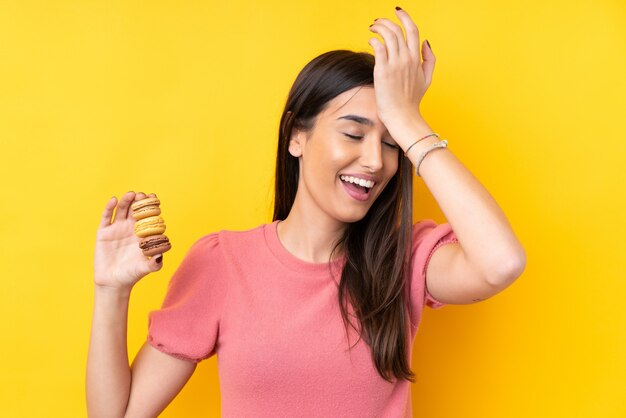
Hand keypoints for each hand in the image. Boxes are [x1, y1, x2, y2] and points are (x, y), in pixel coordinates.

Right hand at [93, 191, 163, 291]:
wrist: (113, 282)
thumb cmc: (132, 274)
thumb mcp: (145, 268)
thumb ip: (154, 263)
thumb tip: (160, 256)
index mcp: (143, 233)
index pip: (148, 215)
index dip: (151, 206)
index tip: (154, 198)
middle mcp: (130, 228)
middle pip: (135, 209)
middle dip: (139, 201)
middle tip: (142, 195)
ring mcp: (117, 228)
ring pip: (122, 210)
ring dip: (126, 201)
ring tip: (131, 194)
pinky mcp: (104, 232)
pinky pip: (106, 217)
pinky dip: (109, 207)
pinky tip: (114, 200)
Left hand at [367, 7, 434, 127]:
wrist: (402, 115)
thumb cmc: (412, 100)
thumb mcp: (427, 79)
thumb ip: (429, 59)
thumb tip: (426, 42)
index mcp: (417, 59)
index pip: (413, 30)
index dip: (405, 17)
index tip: (398, 11)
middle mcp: (407, 58)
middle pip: (398, 30)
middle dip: (387, 20)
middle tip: (378, 21)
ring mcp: (395, 64)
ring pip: (388, 35)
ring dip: (379, 27)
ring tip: (372, 28)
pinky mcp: (383, 71)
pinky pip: (379, 47)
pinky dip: (374, 39)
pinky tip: (371, 40)